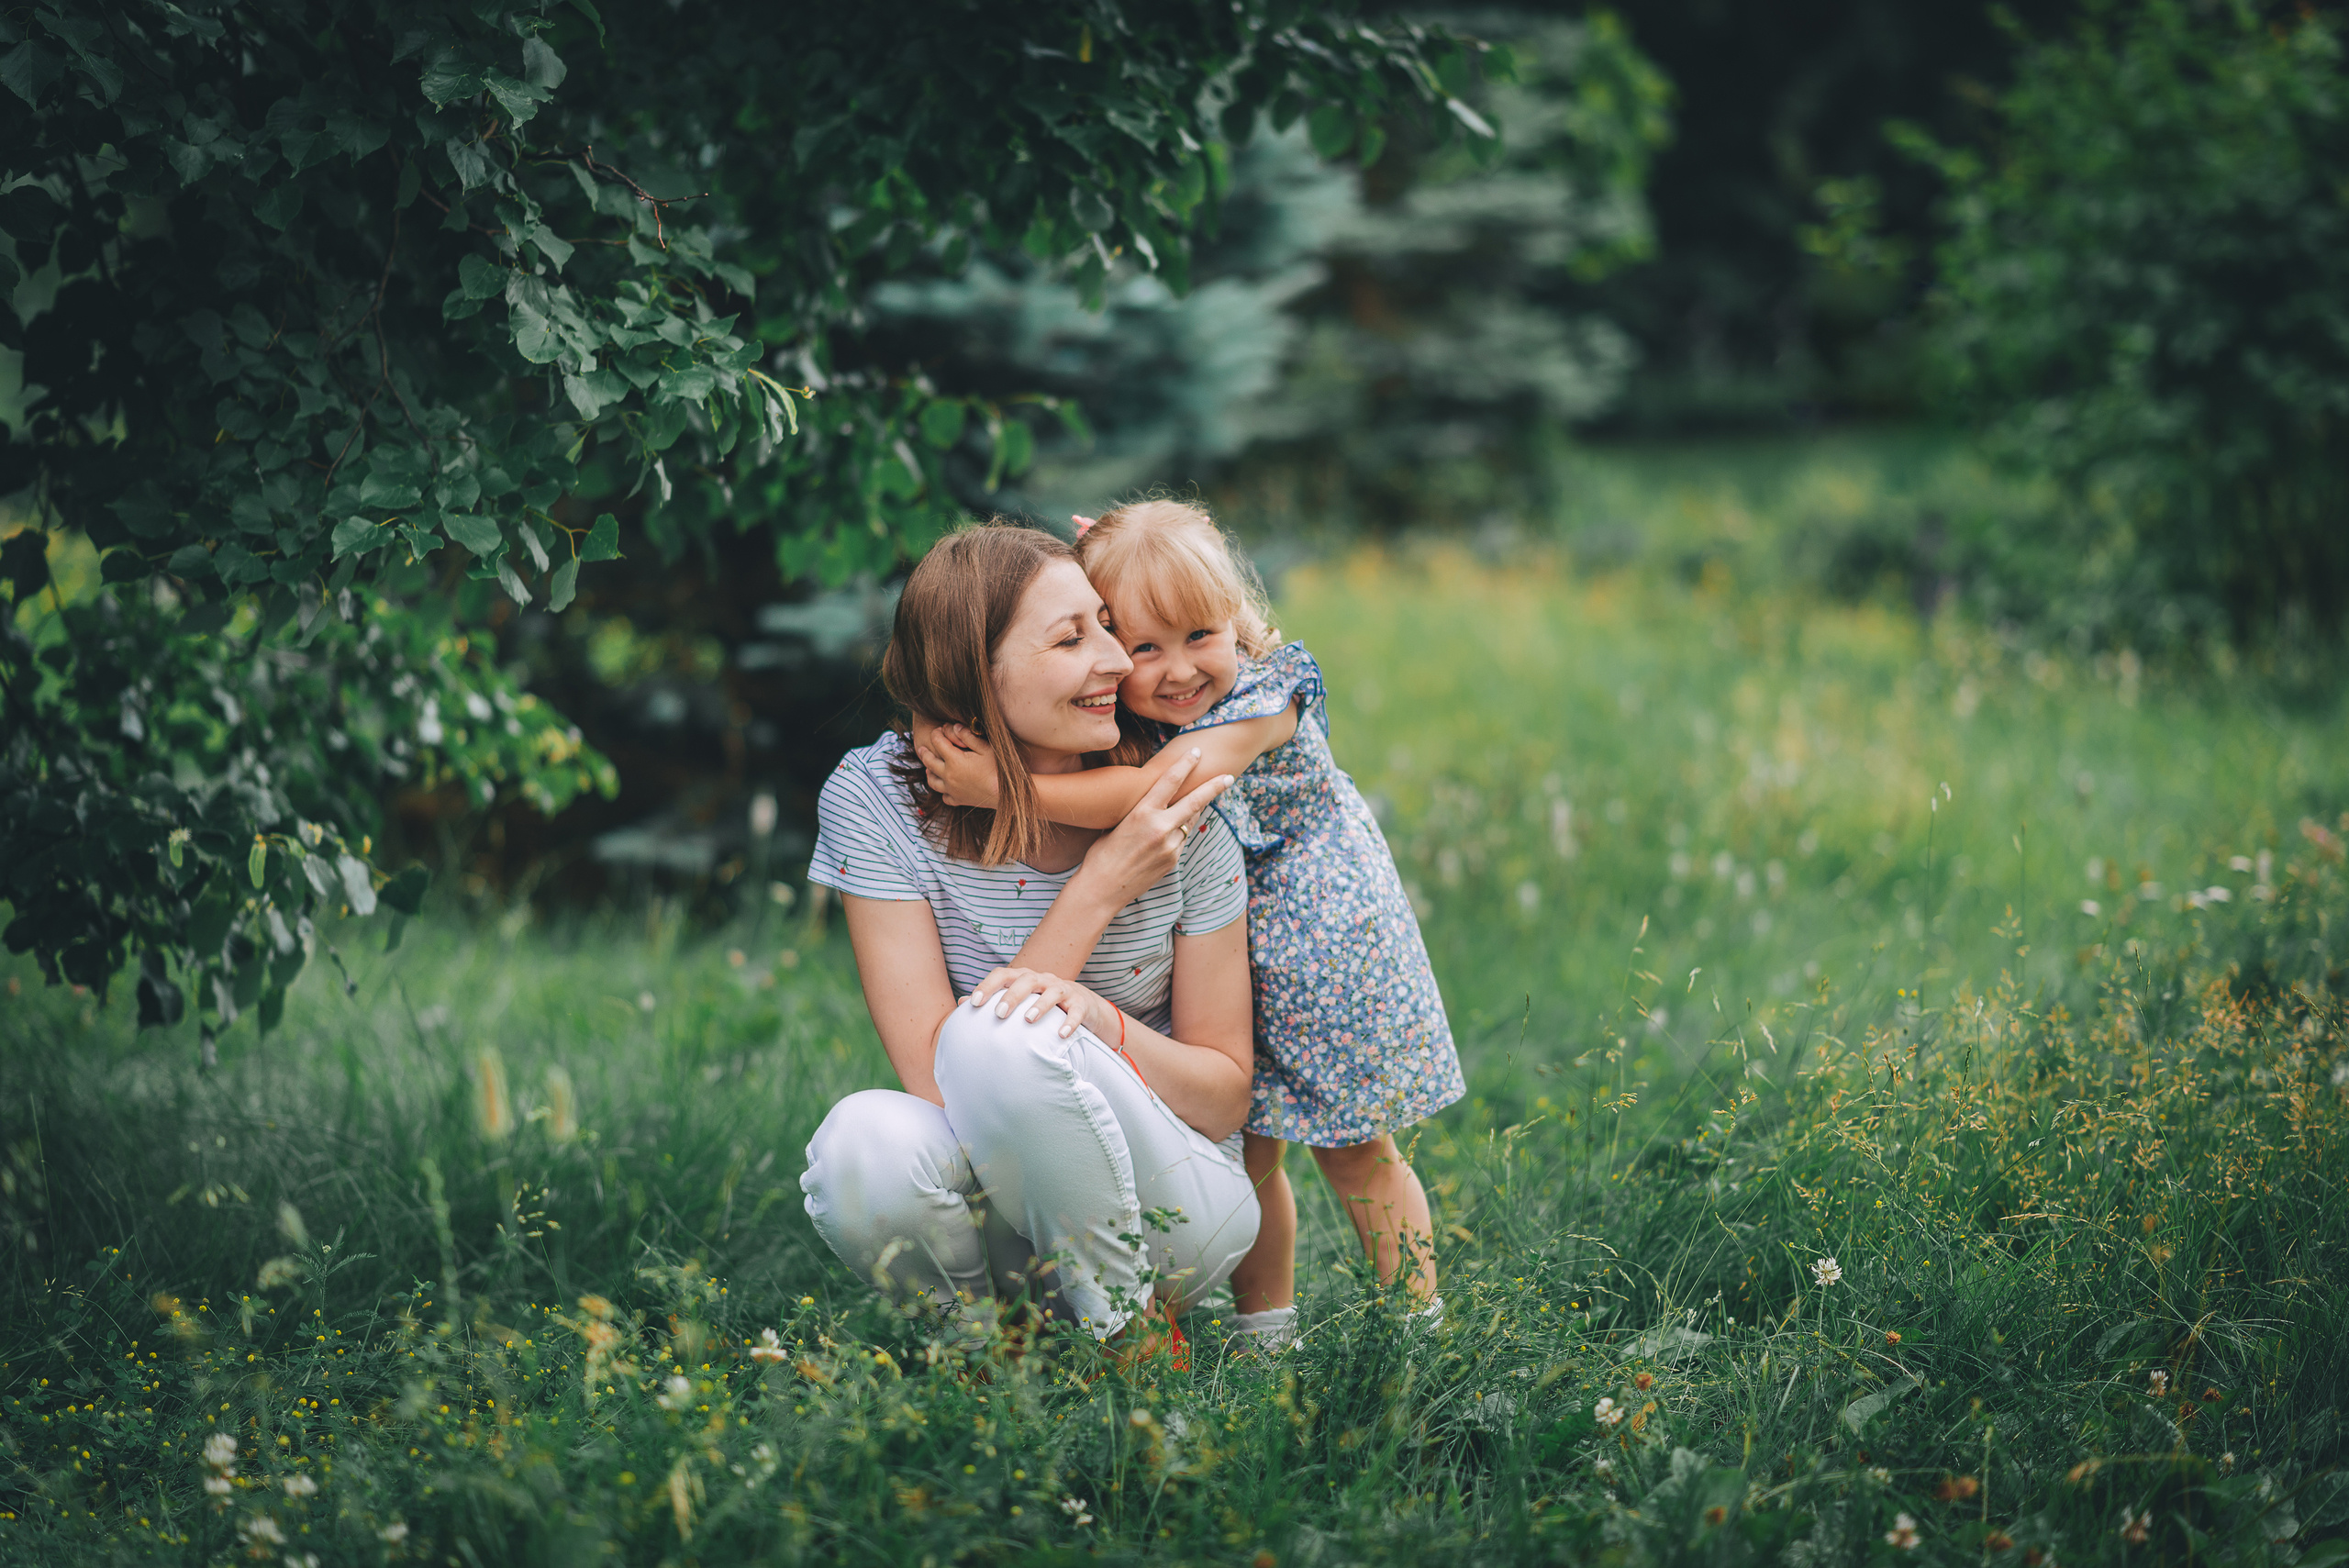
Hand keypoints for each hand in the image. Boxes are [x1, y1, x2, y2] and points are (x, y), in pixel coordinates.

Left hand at [913, 720, 999, 807]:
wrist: (1007, 794)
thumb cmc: (998, 769)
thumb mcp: (985, 748)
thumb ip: (968, 736)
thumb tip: (955, 726)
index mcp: (954, 760)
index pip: (938, 742)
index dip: (937, 733)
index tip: (938, 729)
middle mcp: (948, 776)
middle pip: (930, 762)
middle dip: (925, 753)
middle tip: (921, 748)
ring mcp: (952, 790)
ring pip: (932, 781)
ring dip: (929, 772)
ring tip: (928, 769)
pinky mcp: (959, 800)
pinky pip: (945, 797)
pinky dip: (943, 791)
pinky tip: (946, 787)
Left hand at [967, 965, 1115, 1040]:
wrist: (1081, 1004)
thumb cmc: (1040, 1002)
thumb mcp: (1019, 999)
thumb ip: (992, 1000)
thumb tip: (960, 1004)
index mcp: (1024, 978)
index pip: (1003, 975)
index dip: (987, 986)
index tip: (973, 1003)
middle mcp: (1043, 980)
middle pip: (1027, 980)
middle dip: (1012, 996)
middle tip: (999, 1014)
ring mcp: (1063, 990)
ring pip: (1052, 991)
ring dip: (1040, 1005)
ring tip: (1028, 1020)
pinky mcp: (1080, 1004)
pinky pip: (1076, 1011)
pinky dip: (1069, 1022)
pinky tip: (1061, 1034)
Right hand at [1072, 748, 1232, 907]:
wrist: (1101, 889)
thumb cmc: (1102, 853)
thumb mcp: (1118, 824)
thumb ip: (1141, 811)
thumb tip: (1155, 801)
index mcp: (1142, 812)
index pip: (1170, 781)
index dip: (1186, 764)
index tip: (1197, 752)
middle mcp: (1160, 827)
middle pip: (1195, 801)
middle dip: (1214, 787)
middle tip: (1229, 776)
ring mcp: (1170, 846)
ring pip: (1189, 821)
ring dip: (1192, 812)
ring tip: (1195, 803)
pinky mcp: (1173, 860)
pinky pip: (1182, 840)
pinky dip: (1180, 832)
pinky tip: (1170, 833)